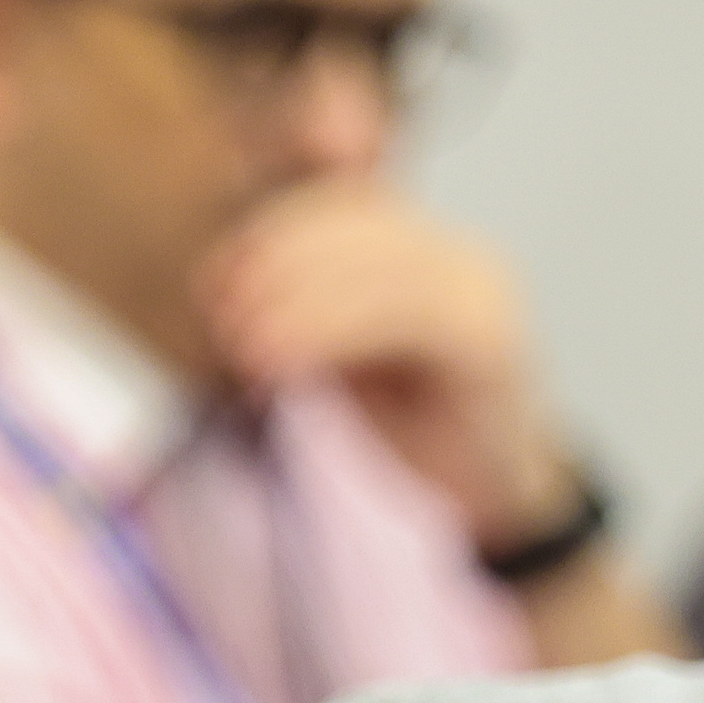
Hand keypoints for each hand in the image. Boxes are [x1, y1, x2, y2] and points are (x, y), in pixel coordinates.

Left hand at [194, 178, 574, 548]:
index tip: (212, 277)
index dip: (274, 227)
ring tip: (241, 342)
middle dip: (279, 255)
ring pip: (382, 262)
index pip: (344, 204)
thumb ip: (304, 309)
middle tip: (218, 308)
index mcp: (423, 250)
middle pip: (361, 219)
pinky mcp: (491, 339)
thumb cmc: (410, 430)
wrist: (489, 498)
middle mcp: (459, 256)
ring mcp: (482, 290)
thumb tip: (218, 281)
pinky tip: (281, 362)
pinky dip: (334, 330)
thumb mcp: (344, 359)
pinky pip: (408, 314)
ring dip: (299, 297)